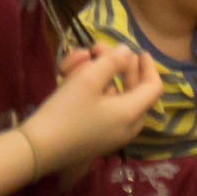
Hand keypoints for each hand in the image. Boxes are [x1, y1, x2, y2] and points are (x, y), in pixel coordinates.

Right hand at [23, 41, 164, 176]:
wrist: (42, 147)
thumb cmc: (68, 110)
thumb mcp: (88, 80)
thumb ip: (111, 62)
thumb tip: (127, 51)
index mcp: (131, 113)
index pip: (153, 87)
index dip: (149, 66)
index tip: (139, 50)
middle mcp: (128, 126)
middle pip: (135, 91)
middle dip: (119, 66)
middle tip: (99, 48)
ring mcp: (114, 133)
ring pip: (117, 97)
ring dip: (103, 75)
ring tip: (81, 59)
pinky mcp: (100, 136)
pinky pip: (107, 108)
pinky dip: (97, 91)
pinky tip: (76, 79)